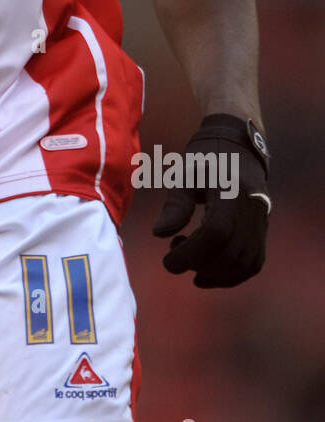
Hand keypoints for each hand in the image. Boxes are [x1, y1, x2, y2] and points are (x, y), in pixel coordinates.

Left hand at [152, 114, 270, 287]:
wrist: (237, 146)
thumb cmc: (204, 159)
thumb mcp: (185, 174)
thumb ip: (175, 204)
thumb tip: (159, 234)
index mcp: (232, 190)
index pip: (216, 232)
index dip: (191, 252)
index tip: (168, 260)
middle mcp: (252, 207)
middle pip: (231, 252)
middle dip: (199, 264)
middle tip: (174, 258)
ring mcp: (261, 220)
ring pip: (246, 263)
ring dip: (216, 275)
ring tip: (191, 264)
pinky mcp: (262, 230)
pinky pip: (253, 262)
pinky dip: (232, 275)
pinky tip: (207, 272)